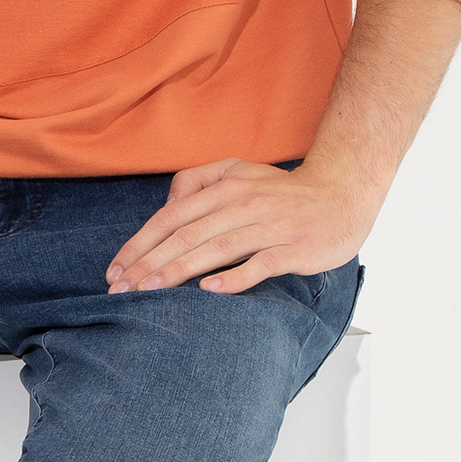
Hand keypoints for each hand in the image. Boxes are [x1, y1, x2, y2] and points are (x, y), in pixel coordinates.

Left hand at [104, 156, 376, 297]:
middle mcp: (244, 203)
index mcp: (226, 186)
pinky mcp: (295, 248)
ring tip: (150, 290)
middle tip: (121, 288)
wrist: (344, 193)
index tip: (116, 269)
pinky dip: (234, 277)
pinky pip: (260, 263)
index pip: (172, 216)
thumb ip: (199, 180)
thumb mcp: (239, 171)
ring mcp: (271, 226)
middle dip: (149, 262)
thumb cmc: (285, 190)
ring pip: (217, 248)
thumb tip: (167, 203)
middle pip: (187, 234)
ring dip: (179, 270)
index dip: (141, 243)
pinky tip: (208, 290)